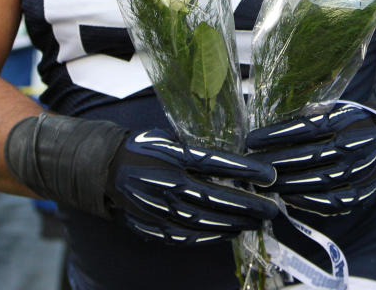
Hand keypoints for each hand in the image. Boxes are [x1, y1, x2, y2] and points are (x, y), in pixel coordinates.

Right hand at [5, 115, 277, 245]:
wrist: (102, 170)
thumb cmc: (142, 148)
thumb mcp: (169, 140)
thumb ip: (197, 152)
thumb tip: (235, 162)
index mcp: (172, 156)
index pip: (217, 164)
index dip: (246, 170)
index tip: (270, 175)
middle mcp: (167, 183)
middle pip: (217, 197)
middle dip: (249, 205)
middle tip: (273, 208)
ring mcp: (160, 208)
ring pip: (206, 220)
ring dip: (236, 222)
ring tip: (257, 221)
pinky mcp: (155, 225)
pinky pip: (189, 234)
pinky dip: (213, 233)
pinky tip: (229, 230)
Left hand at [244, 96, 375, 216]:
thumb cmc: (354, 122)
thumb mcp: (337, 109)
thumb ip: (310, 115)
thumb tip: (271, 125)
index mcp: (347, 120)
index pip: (305, 127)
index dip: (276, 135)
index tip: (251, 140)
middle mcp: (355, 145)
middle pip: (308, 156)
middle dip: (275, 162)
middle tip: (252, 166)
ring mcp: (361, 171)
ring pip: (318, 180)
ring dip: (287, 184)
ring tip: (264, 184)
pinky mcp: (364, 192)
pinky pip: (334, 202)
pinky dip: (308, 202)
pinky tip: (288, 199)